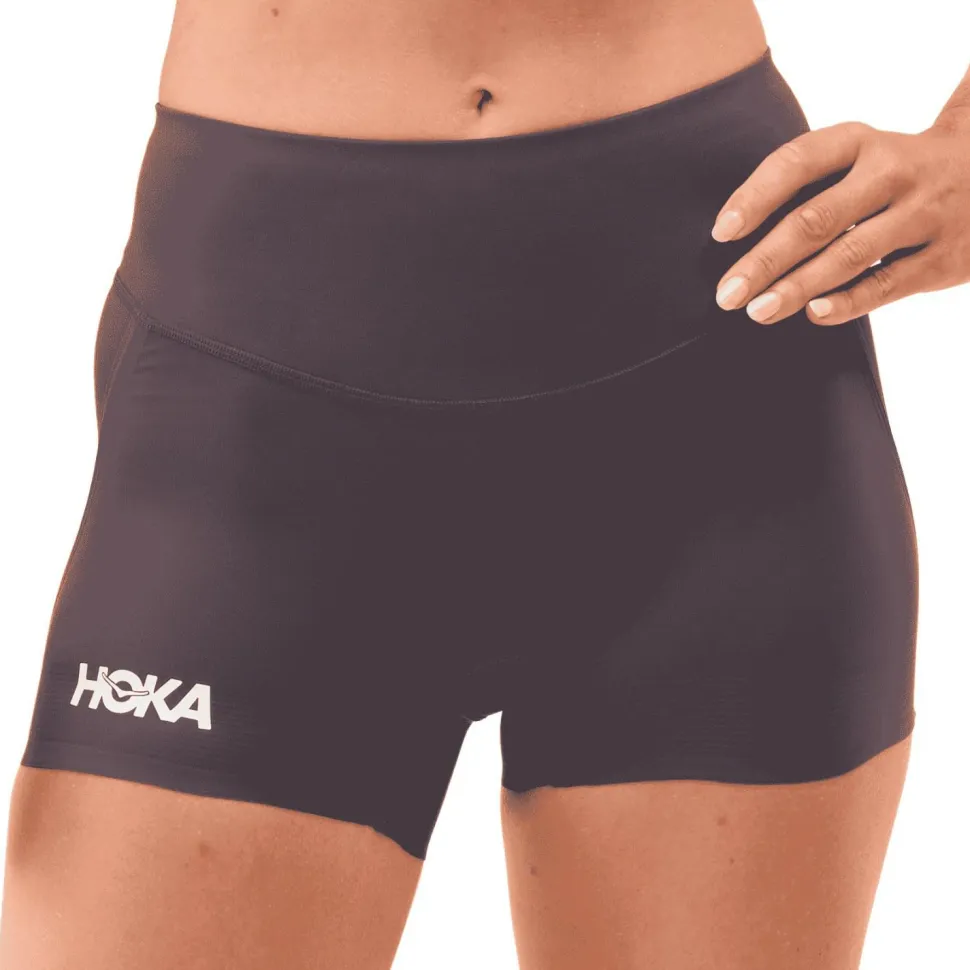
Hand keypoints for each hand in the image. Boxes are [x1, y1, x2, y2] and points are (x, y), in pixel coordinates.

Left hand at [710, 119, 969, 325]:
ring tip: (757, 311)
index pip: (799, 162)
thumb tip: (732, 235)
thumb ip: (811, 184)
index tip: (720, 233)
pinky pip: (888, 284)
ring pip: (849, 254)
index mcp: (862, 142)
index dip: (756, 196)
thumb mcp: (862, 156)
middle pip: (817, 218)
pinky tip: (813, 314)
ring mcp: (924, 214)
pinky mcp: (945, 257)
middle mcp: (894, 172)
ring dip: (797, 287)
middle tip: (726, 294)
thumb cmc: (898, 174)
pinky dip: (848, 301)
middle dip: (764, 260)